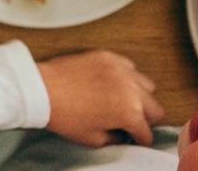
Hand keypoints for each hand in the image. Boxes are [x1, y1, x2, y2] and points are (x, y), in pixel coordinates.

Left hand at [37, 50, 163, 146]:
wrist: (43, 89)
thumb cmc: (64, 115)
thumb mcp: (93, 139)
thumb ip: (115, 138)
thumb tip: (122, 135)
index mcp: (129, 112)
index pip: (146, 132)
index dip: (139, 140)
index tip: (134, 139)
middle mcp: (130, 89)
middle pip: (155, 108)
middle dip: (145, 119)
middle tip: (131, 122)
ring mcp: (120, 70)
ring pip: (146, 85)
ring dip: (139, 96)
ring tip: (125, 101)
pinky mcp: (108, 56)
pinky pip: (128, 65)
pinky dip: (126, 75)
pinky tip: (115, 82)